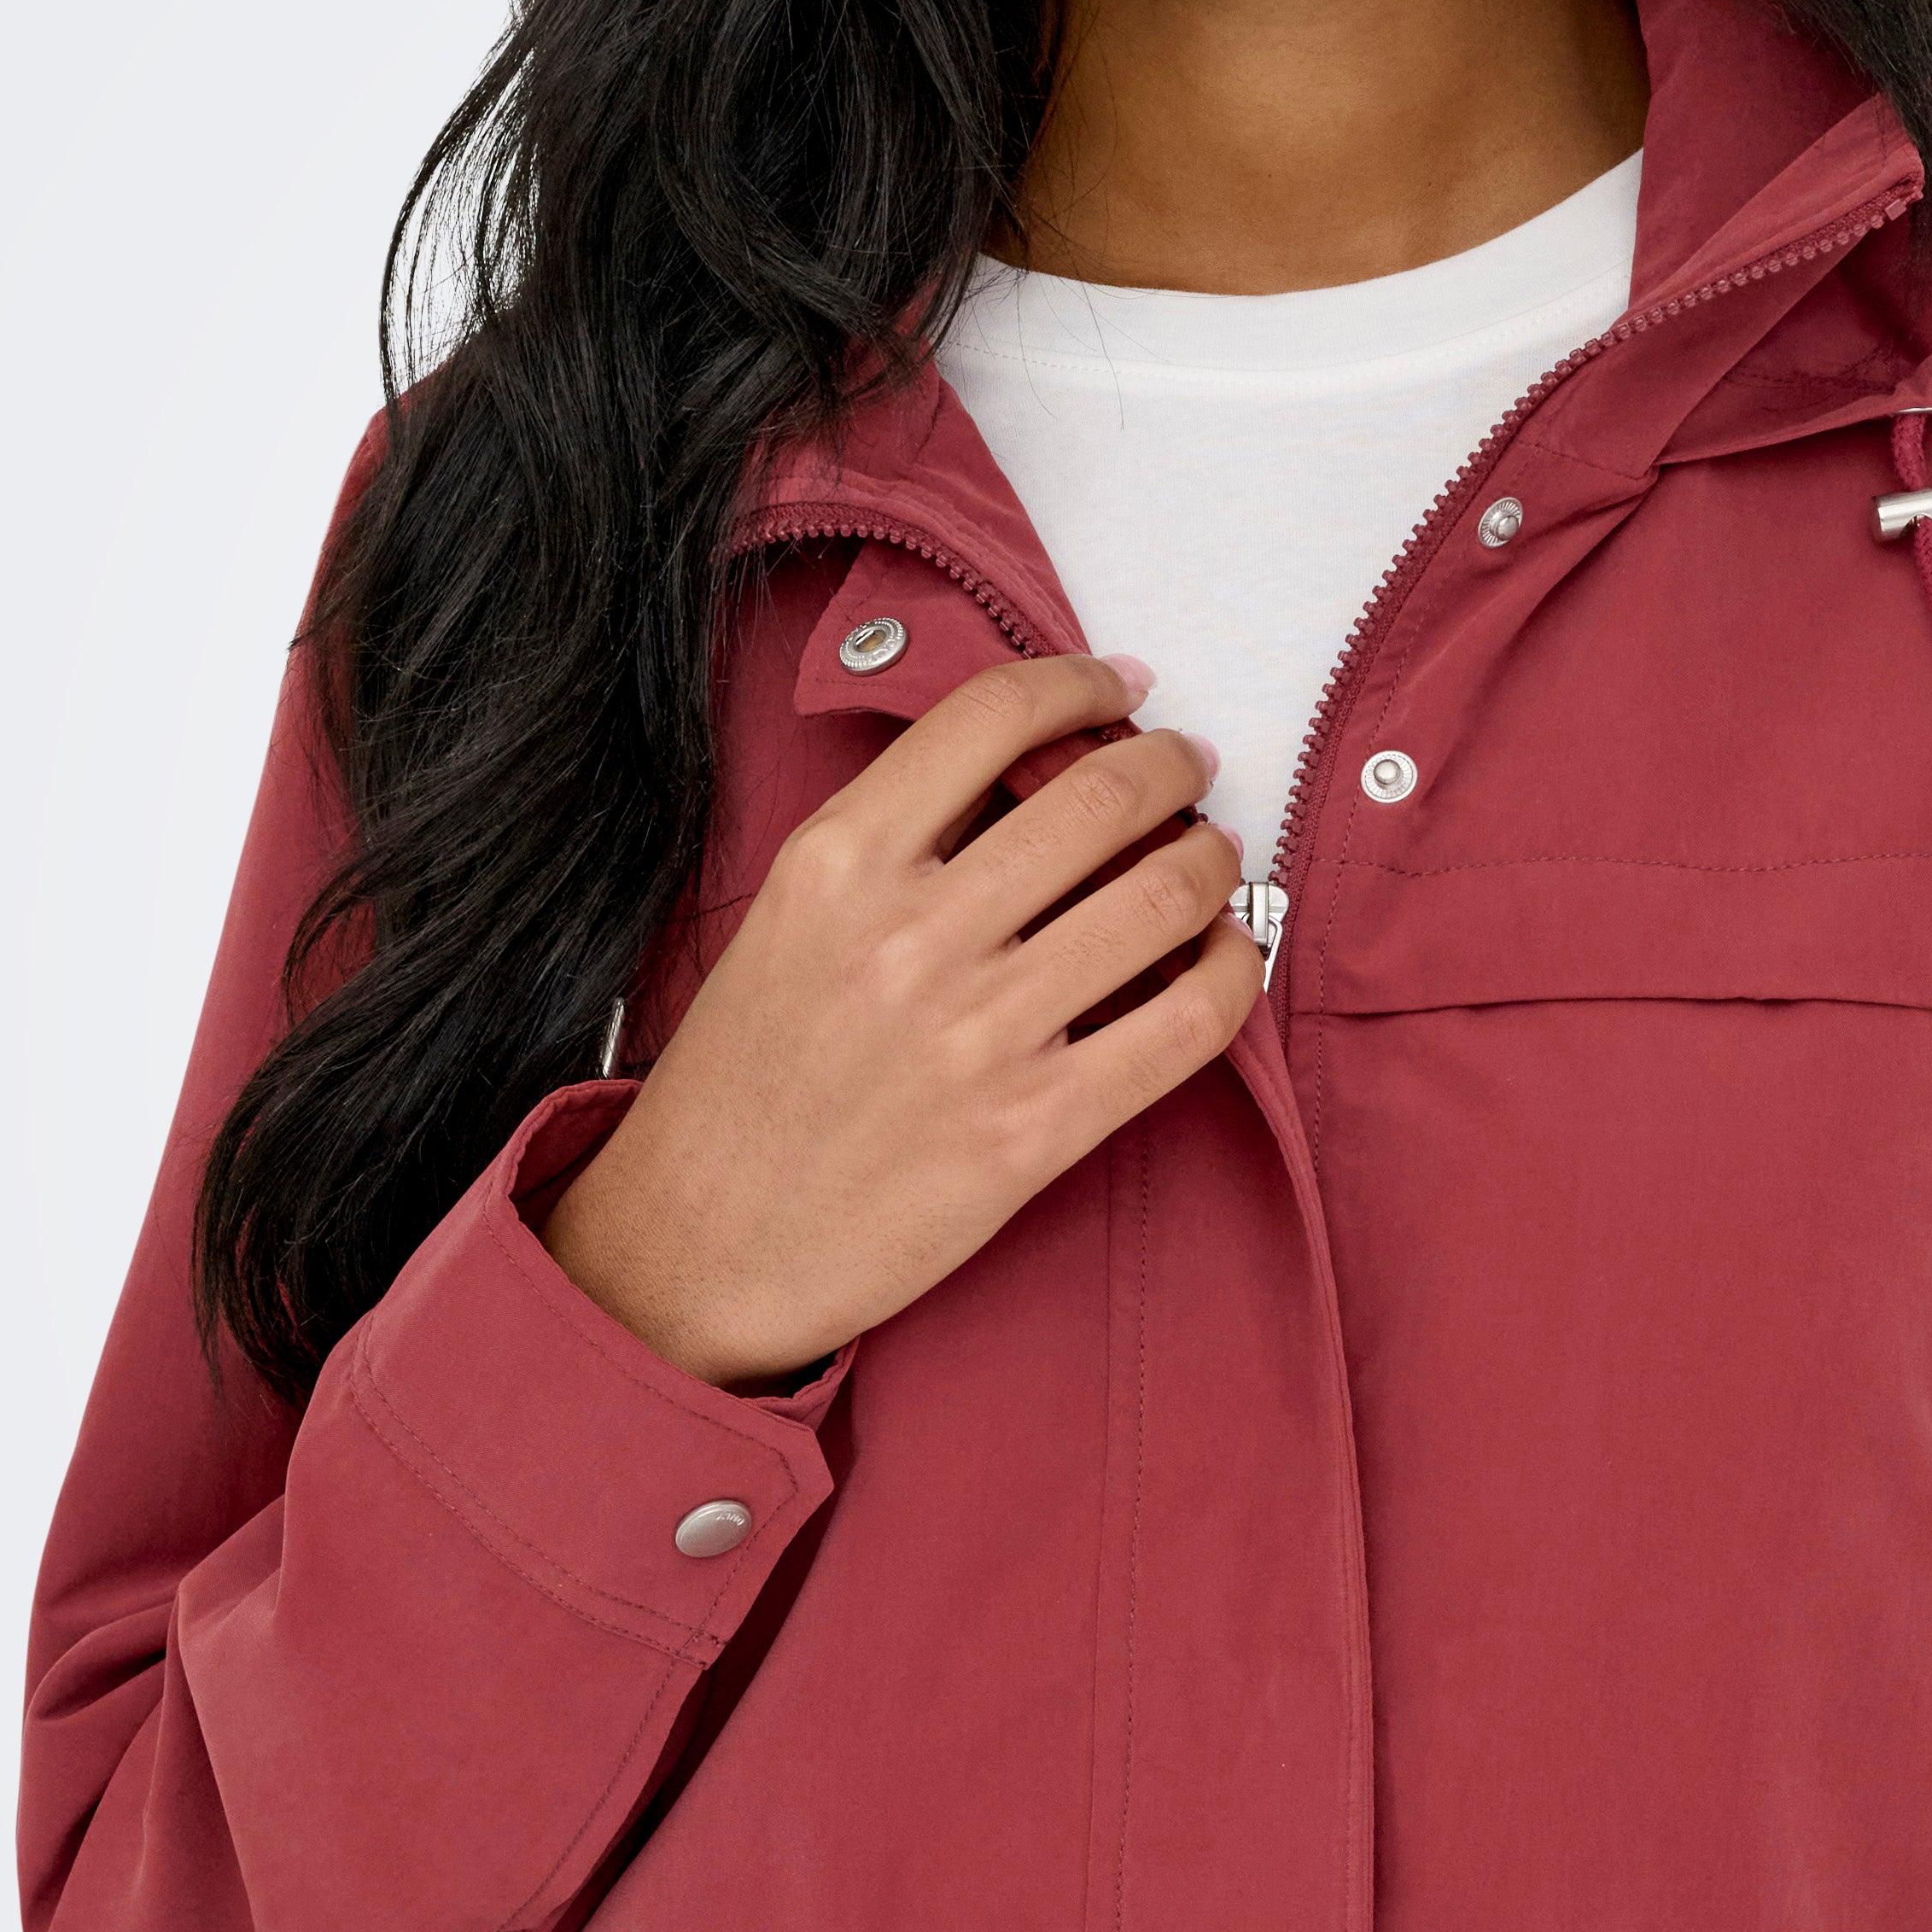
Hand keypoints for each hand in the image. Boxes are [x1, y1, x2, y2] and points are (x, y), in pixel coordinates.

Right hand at [541, 653, 1261, 1385]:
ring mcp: (977, 1034)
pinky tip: (1227, 956)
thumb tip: (1027, 778)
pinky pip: (1186, 1024)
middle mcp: (911, 934)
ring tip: (1211, 859)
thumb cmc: (742, 1085)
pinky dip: (1231, 972)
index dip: (1083, 683)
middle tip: (1186, 771)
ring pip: (1160, 896)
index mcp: (836, 862)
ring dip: (1211, 862)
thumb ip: (891, 846)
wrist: (699, 1248)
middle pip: (1101, 795)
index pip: (991, 715)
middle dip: (1170, 767)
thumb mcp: (785, 921)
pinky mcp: (1031, 1131)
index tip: (1122, 689)